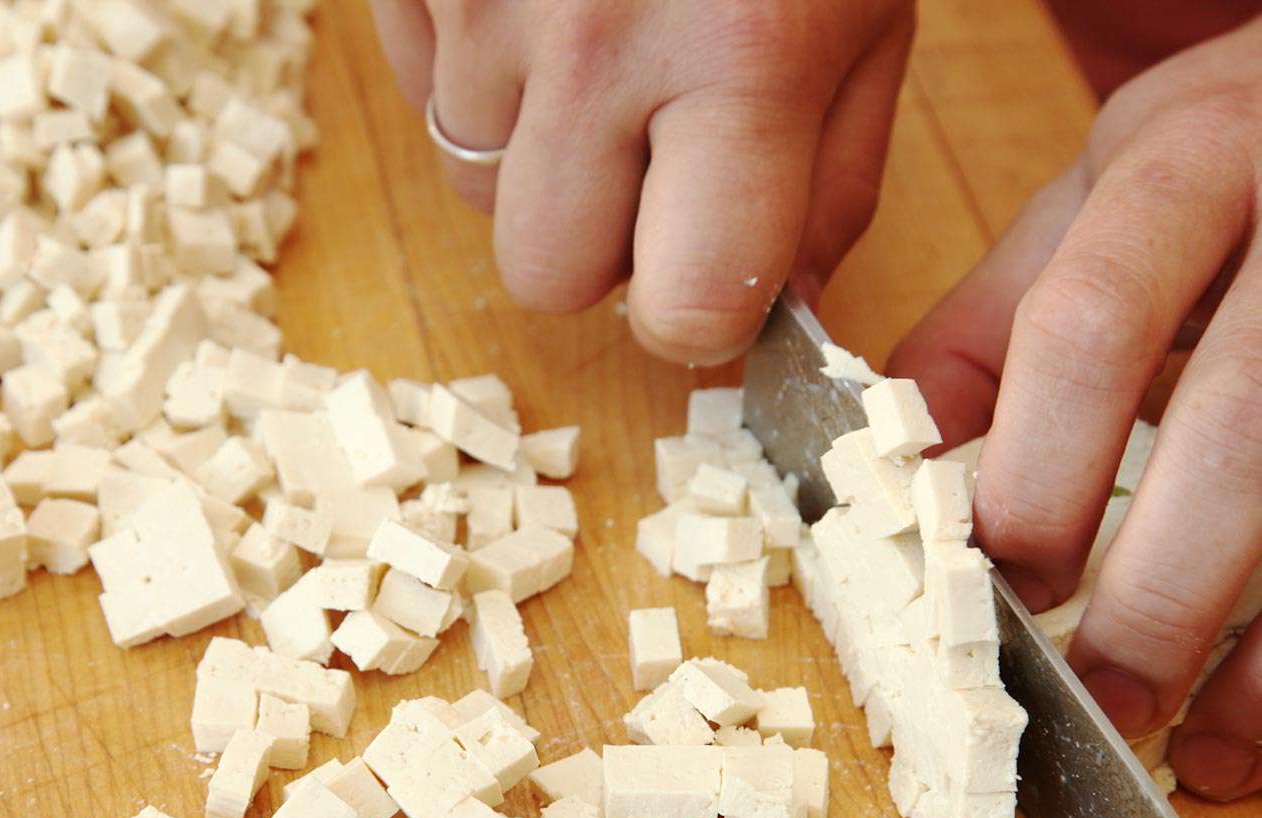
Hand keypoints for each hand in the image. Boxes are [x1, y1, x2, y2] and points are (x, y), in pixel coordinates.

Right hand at [370, 0, 914, 364]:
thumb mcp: (867, 10)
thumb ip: (832, 175)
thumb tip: (777, 306)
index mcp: (742, 59)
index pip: (685, 305)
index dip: (698, 313)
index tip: (710, 276)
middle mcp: (593, 41)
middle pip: (545, 276)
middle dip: (598, 248)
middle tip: (646, 159)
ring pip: (471, 188)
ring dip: (534, 154)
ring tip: (597, 43)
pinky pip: (423, 94)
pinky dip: (480, 76)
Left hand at [889, 17, 1261, 798]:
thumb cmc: (1215, 164)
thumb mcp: (1093, 200)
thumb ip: (990, 319)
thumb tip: (882, 455)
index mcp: (1177, 171)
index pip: (1085, 333)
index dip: (1034, 475)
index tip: (994, 587)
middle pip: (1234, 432)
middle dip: (1153, 591)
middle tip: (1091, 702)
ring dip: (1257, 649)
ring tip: (1191, 749)